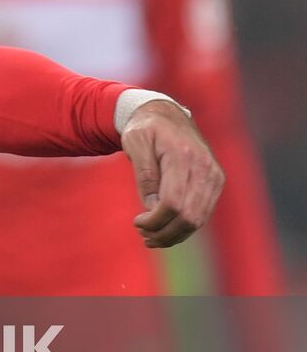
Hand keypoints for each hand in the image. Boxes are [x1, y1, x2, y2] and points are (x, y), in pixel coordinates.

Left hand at [121, 99, 222, 247]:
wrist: (167, 114)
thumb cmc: (145, 129)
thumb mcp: (135, 143)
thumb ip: (144, 175)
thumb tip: (152, 207)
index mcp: (183, 156)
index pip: (173, 203)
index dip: (155, 220)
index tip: (137, 222)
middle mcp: (205, 168)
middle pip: (189, 216)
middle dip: (164, 233)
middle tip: (143, 236)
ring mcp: (214, 176)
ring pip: (198, 219)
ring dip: (175, 234)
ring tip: (151, 237)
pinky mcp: (216, 182)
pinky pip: (203, 213)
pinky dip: (185, 226)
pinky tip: (166, 229)